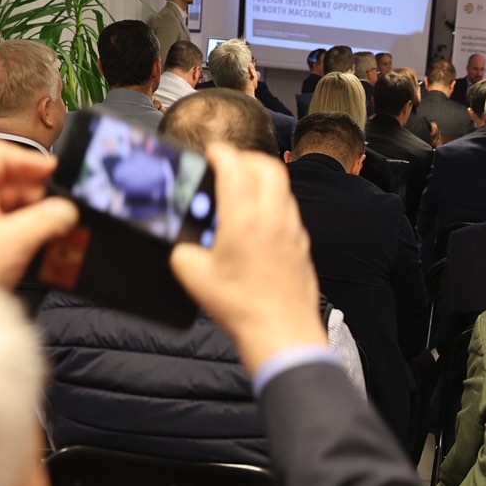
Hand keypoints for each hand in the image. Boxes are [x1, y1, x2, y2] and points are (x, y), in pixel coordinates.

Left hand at [0, 140, 78, 288]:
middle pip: (6, 176)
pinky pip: (7, 217)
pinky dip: (25, 223)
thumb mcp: (14, 242)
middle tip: (58, 205)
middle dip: (35, 190)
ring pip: (9, 198)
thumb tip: (67, 209)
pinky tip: (40, 235)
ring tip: (53, 224)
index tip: (53, 171)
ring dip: (33, 208)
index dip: (28, 159)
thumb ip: (46, 221)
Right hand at [170, 144, 324, 372]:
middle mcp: (273, 218)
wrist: (282, 333)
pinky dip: (273, 205)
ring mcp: (293, 231)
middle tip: (228, 165)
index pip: (235, 166)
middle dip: (246, 158)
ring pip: (282, 188)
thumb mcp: (194, 276)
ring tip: (241, 193)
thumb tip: (184, 244)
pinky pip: (289, 212)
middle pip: (267, 166)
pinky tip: (257, 224)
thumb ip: (183, 250)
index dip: (220, 152)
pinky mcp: (302, 246)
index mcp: (245, 219)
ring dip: (261, 181)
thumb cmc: (242, 308)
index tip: (211, 152)